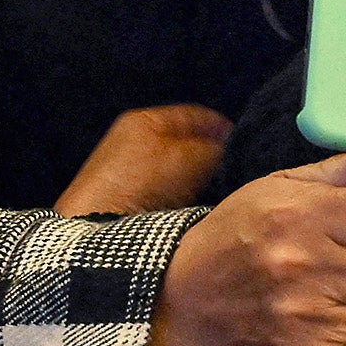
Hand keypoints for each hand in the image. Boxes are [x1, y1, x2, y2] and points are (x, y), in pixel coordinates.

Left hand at [56, 105, 233, 216]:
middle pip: (186, 142)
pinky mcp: (124, 199)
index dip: (225, 127)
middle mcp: (133, 139)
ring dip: (198, 181)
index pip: (197, 115)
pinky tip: (195, 212)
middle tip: (239, 173)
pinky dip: (181, 199)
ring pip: (177, 170)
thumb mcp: (191, 159)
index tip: (249, 145)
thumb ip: (218, 149)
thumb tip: (233, 151)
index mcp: (145, 119)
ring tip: (222, 195)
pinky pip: (164, 192)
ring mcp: (126, 171)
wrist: (97, 231)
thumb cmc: (143, 185)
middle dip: (213, 156)